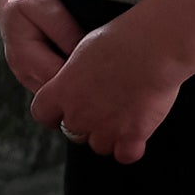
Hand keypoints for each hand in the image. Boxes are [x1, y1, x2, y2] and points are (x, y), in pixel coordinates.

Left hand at [29, 9, 185, 163]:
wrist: (152, 46)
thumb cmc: (120, 39)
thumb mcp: (84, 50)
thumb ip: (75, 74)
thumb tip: (77, 79)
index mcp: (61, 91)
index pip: (42, 114)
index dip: (54, 113)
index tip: (65, 108)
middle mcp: (78, 113)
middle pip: (73, 132)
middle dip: (86, 124)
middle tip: (105, 106)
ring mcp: (105, 127)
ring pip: (99, 146)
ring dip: (110, 136)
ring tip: (125, 115)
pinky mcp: (132, 135)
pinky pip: (125, 155)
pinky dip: (131, 148)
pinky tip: (138, 132)